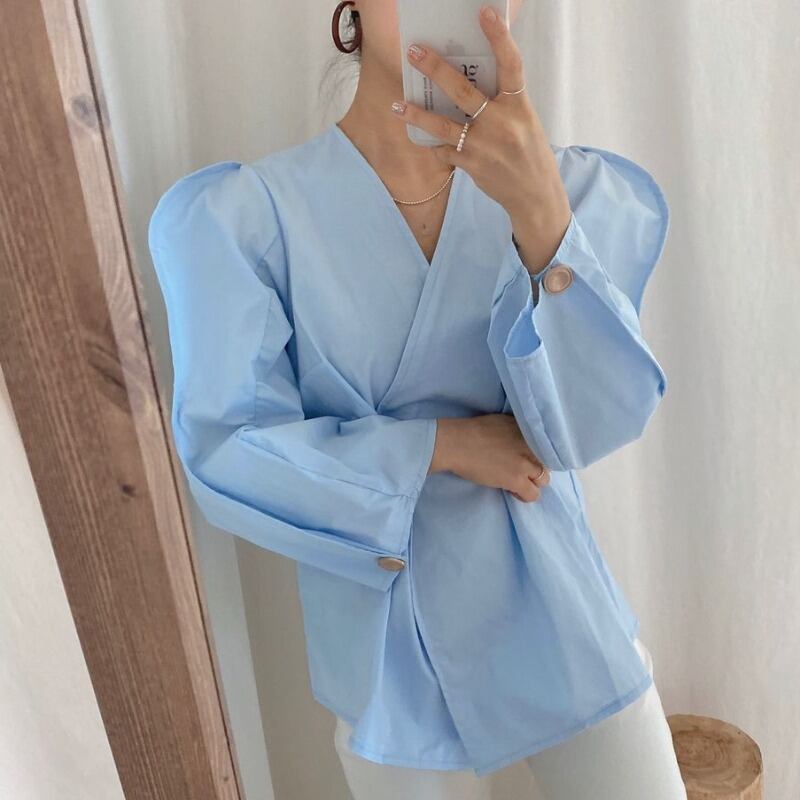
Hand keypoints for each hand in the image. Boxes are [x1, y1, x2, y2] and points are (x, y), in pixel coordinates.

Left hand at [391, 5, 572, 271]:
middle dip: (436, 69)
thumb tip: (477, 78)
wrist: (534, 195)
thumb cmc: (529, 153)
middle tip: (414, 52)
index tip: (485, 13)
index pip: (511, 65)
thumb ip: (503, 102)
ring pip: (443, 125)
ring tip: (397, 105)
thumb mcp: (525, 121)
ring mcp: (483, 146)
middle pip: (463, 91)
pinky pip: (444, 150)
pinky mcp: (471, 165)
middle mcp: (500, 124)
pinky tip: (419, 136)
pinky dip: (433, 143)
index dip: (499, 37)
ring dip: (417, 114)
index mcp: (519, 106)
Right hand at [430, 415, 550, 501]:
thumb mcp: (503, 422)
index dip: (537, 455)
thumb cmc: (473, 430)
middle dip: (535, 468)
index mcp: (528, 430)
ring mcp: (525, 463)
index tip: (527, 458)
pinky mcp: (516, 479)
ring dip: (532, 482)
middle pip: (548, 463)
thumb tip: (523, 438)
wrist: (457, 443)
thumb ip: (518, 430)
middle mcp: (531, 445)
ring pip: (544, 480)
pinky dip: (524, 495)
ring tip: (516, 481)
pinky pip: (533, 494)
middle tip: (520, 470)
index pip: (548, 446)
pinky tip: (512, 490)